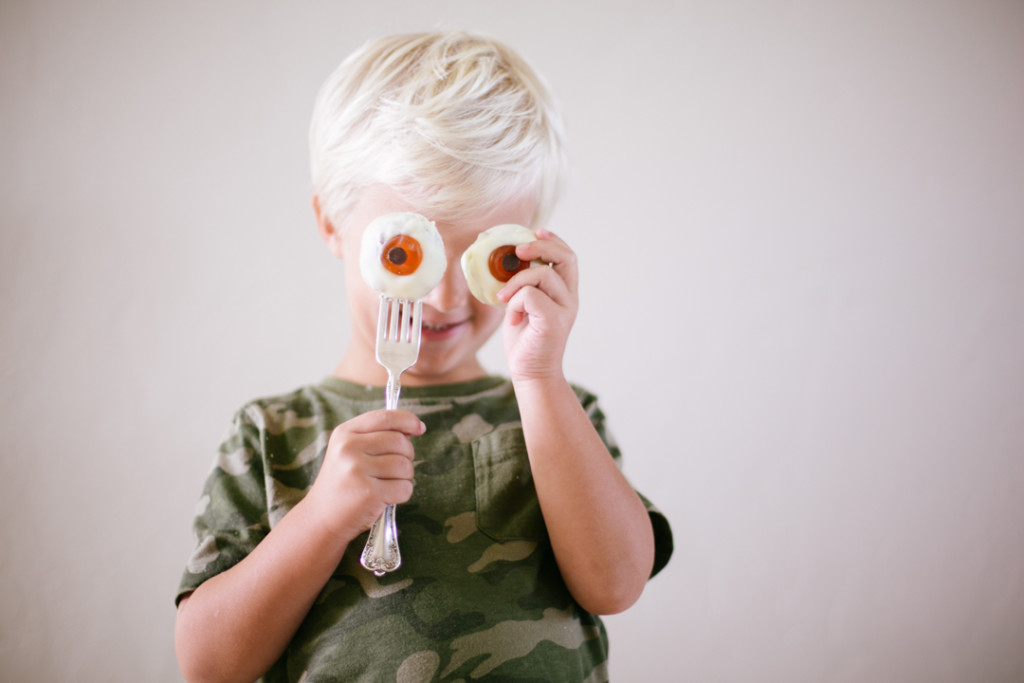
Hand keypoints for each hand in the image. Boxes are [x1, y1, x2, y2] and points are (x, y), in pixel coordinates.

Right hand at [302, 409, 424, 541]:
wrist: (321, 519)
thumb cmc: (343, 483)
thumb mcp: (349, 452)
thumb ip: (378, 435)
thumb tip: (414, 427)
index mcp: (345, 433)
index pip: (385, 417)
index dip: (408, 420)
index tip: (419, 428)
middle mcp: (349, 448)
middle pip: (400, 442)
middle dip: (406, 456)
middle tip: (392, 469)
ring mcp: (357, 470)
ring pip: (405, 466)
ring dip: (404, 478)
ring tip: (386, 484)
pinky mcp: (368, 493)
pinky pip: (405, 488)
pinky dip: (402, 494)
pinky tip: (385, 498)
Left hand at [497, 228, 577, 381]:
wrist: (530, 373)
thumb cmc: (525, 340)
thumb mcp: (524, 305)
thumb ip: (526, 285)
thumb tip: (509, 261)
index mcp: (565, 293)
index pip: (568, 256)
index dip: (553, 240)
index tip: (536, 231)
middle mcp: (570, 299)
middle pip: (565, 257)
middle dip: (541, 246)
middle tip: (518, 251)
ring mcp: (564, 310)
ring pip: (541, 275)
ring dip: (515, 282)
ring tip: (504, 300)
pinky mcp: (553, 321)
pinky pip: (529, 296)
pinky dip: (515, 302)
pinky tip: (513, 318)